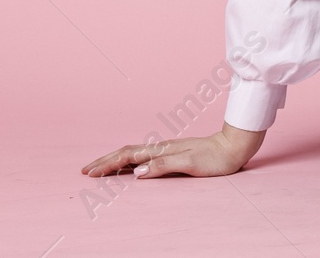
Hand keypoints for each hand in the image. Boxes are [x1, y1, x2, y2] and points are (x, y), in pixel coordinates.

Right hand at [81, 122, 265, 178]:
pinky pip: (144, 158)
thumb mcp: (190, 164)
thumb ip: (163, 166)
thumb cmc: (215, 158)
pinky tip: (128, 168)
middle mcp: (162, 148)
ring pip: (133, 154)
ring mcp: (167, 150)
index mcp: (162, 150)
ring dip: (114, 161)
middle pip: (126, 153)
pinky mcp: (173, 154)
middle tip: (86, 170)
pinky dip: (129, 162)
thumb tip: (137, 172)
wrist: (234, 147)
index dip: (108, 164)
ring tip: (100, 169)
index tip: (90, 172)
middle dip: (105, 161)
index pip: (128, 156)